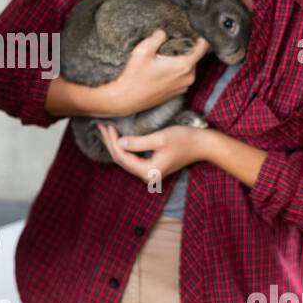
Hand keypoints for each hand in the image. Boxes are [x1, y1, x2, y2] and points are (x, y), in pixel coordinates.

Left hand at [97, 121, 211, 182]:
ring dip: (115, 145)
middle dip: (110, 143)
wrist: (202, 145)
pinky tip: (117, 139)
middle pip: (121, 160)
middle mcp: (147, 177)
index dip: (112, 141)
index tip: (106, 125)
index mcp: (148, 172)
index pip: (122, 157)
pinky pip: (132, 159)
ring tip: (105, 131)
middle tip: (100, 126)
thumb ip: (138, 142)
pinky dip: (124, 148)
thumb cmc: (184, 139)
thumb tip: (118, 143)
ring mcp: (149, 173)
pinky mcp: (152, 167)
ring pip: (126, 160)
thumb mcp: (160, 139)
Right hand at [104, 30, 209, 116]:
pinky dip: (175, 71)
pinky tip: (160, 70)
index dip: (199, 36)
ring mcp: (183, 87)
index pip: (203, 47)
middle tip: (169, 44)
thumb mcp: (144, 50)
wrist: (126, 99)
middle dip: (185, 49)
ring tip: (162, 58)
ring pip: (188, 67)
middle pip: (194, 56)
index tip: (192, 31)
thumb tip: (164, 33)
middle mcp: (188, 78)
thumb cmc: (134, 76)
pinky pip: (182, 77)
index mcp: (184, 66)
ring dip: (179, 60)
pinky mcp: (177, 93)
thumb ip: (158, 36)